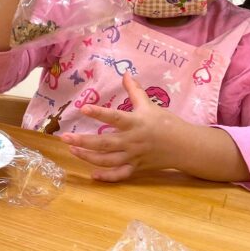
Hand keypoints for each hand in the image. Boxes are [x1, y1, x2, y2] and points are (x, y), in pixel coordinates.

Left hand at [59, 72, 191, 181]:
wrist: (185, 146)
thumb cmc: (166, 123)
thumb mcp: (150, 105)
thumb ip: (135, 91)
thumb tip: (125, 73)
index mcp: (135, 123)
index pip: (114, 117)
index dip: (99, 113)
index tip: (83, 108)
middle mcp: (132, 141)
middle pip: (105, 143)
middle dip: (83, 141)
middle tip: (64, 138)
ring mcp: (133, 156)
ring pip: (108, 160)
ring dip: (88, 157)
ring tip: (72, 150)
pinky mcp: (137, 168)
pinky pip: (120, 175)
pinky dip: (107, 177)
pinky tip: (92, 175)